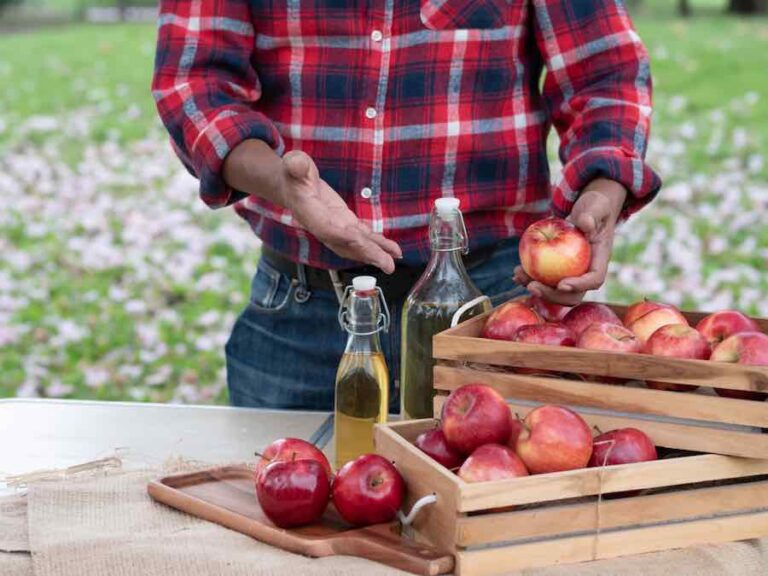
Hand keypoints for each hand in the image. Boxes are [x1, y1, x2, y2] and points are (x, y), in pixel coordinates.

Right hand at [281, 151, 401, 272]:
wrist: (293, 186)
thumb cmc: (294, 174)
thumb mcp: (294, 163)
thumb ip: (295, 165)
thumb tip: (296, 163)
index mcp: (309, 212)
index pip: (325, 228)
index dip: (341, 235)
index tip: (358, 239)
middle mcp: (323, 226)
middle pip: (345, 243)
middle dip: (366, 253)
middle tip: (386, 264)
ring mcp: (336, 227)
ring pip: (355, 245)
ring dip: (374, 254)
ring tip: (392, 261)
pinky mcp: (345, 224)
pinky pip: (362, 237)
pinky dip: (378, 244)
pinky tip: (392, 250)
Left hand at [513, 179, 626, 305]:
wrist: (587, 211)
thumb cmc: (594, 207)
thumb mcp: (596, 206)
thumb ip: (592, 214)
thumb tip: (585, 223)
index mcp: (600, 259)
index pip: (594, 279)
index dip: (579, 285)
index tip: (561, 284)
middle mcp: (586, 271)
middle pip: (572, 294)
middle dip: (552, 295)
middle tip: (532, 286)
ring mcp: (572, 272)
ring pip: (555, 291)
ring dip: (536, 289)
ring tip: (518, 276)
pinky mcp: (558, 269)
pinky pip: (544, 280)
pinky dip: (530, 279)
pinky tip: (516, 273)